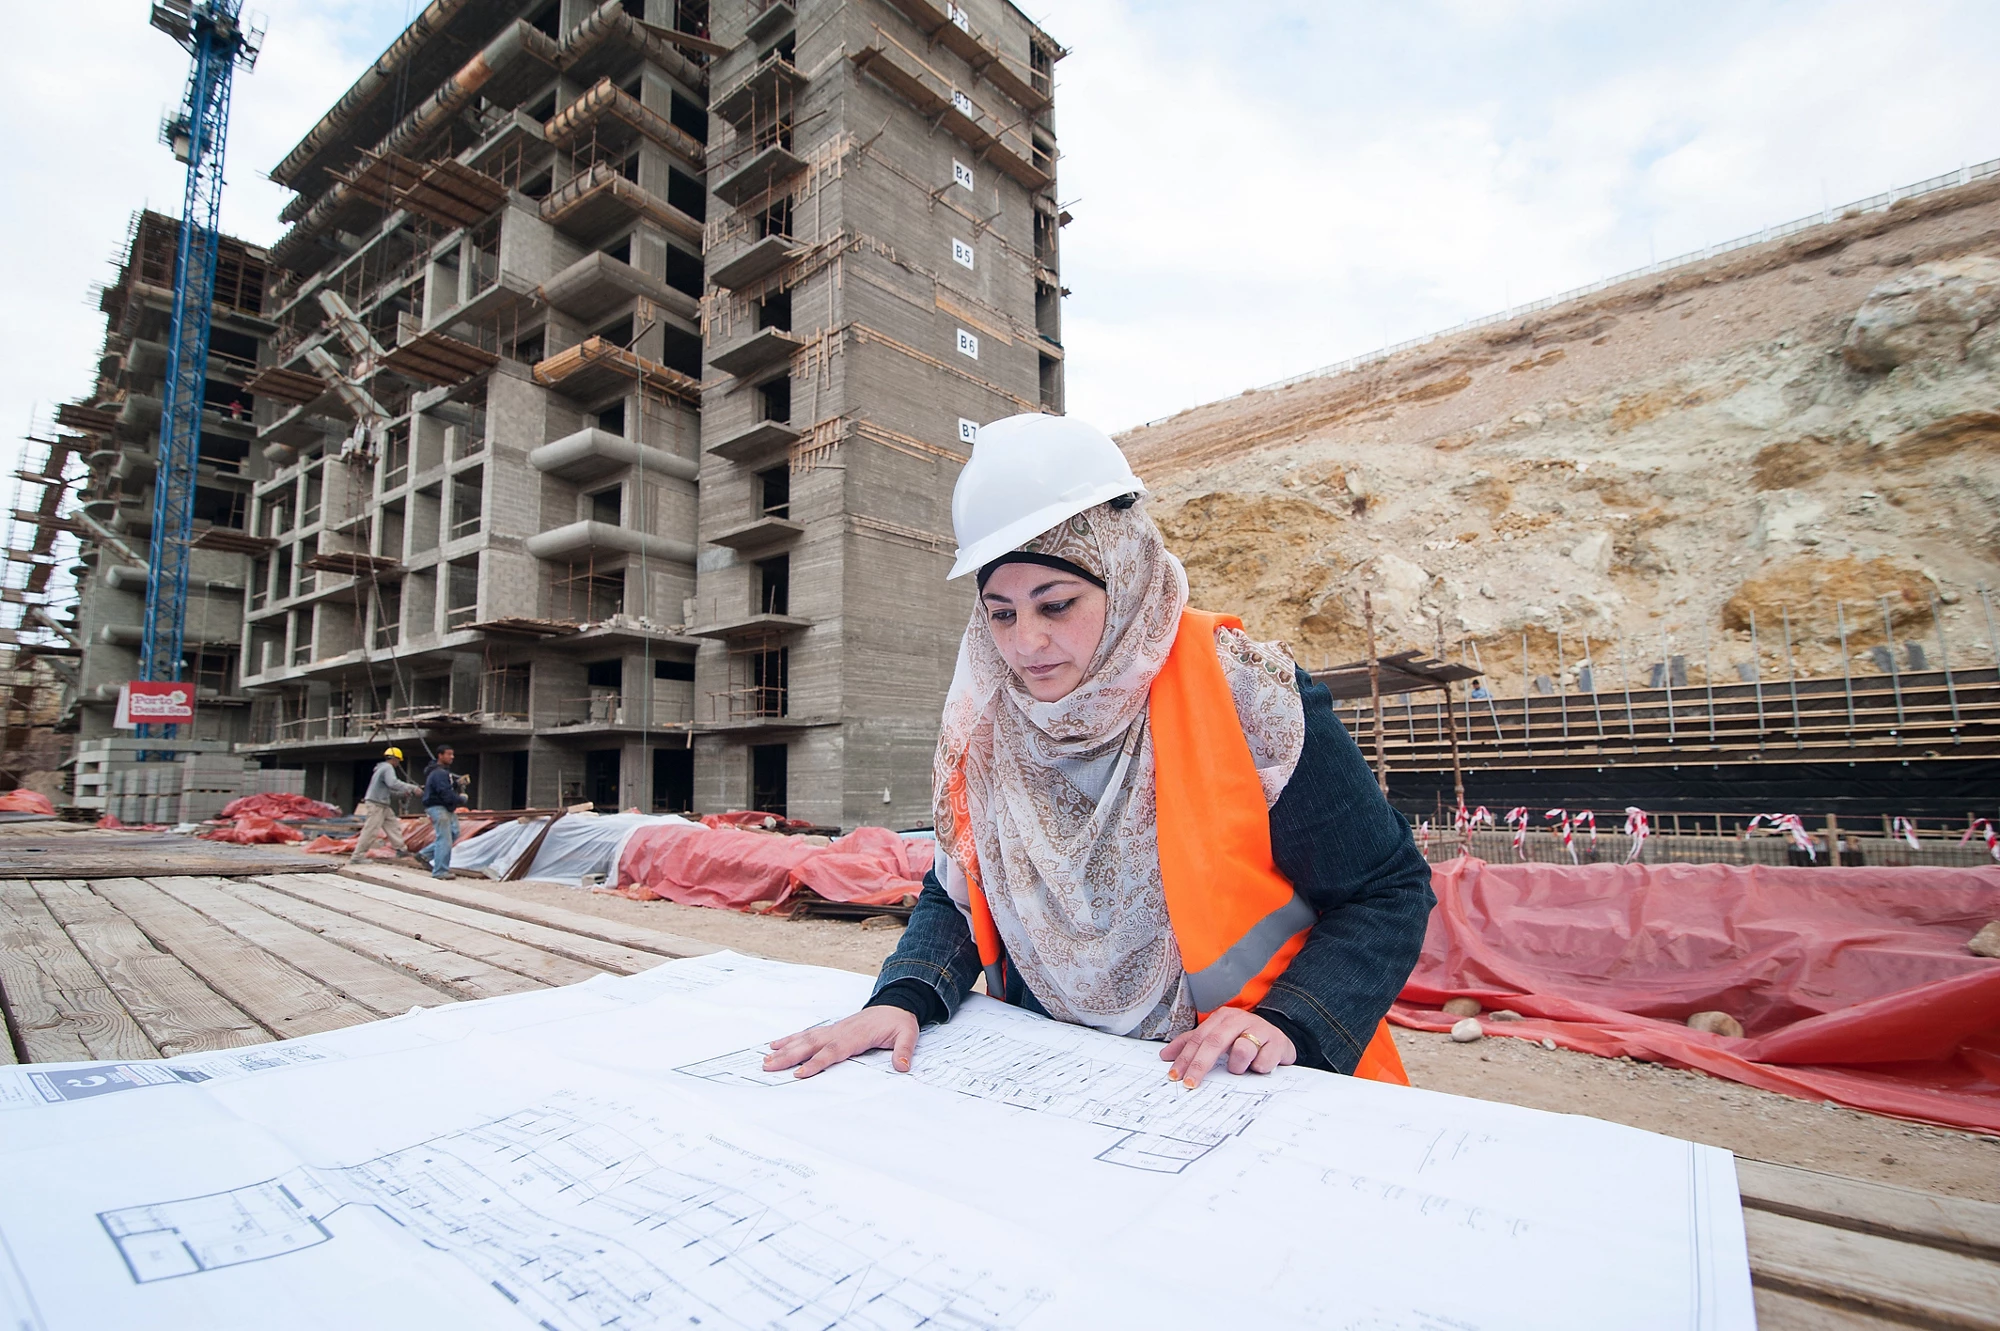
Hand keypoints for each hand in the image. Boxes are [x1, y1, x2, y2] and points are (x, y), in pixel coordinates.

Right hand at [763, 1007, 919, 1078]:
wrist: (895, 1003)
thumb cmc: (898, 1021)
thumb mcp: (908, 1034)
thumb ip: (904, 1050)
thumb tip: (903, 1066)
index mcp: (856, 1036)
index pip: (833, 1051)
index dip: (816, 1062)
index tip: (800, 1073)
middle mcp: (840, 1031)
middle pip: (811, 1045)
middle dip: (790, 1056)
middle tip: (769, 1066)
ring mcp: (833, 1029)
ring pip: (805, 1039)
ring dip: (785, 1049)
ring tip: (766, 1059)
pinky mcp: (831, 1030)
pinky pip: (807, 1034)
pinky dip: (791, 1039)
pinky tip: (776, 1045)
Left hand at [1161, 1009, 1294, 1087]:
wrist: (1278, 1038)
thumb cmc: (1243, 1039)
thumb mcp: (1218, 1037)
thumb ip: (1192, 1044)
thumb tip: (1165, 1056)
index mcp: (1222, 1018)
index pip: (1199, 1038)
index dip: (1185, 1057)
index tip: (1175, 1075)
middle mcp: (1239, 1020)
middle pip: (1214, 1042)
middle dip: (1200, 1065)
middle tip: (1191, 1083)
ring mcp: (1260, 1029)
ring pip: (1241, 1051)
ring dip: (1237, 1066)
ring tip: (1241, 1068)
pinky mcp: (1278, 1042)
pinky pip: (1263, 1062)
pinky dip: (1259, 1068)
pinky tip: (1259, 1066)